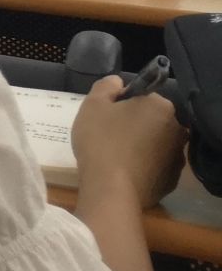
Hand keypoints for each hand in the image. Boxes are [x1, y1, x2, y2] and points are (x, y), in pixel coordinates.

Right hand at [71, 73, 186, 208]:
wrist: (111, 188)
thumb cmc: (101, 140)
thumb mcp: (93, 104)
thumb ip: (106, 86)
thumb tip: (118, 82)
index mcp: (161, 107)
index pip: (142, 96)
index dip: (122, 103)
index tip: (106, 115)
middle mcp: (177, 130)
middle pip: (152, 120)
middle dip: (134, 124)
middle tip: (108, 134)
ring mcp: (177, 158)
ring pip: (155, 144)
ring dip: (140, 145)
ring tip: (116, 155)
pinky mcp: (171, 181)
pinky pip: (155, 166)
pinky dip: (143, 166)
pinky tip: (124, 171)